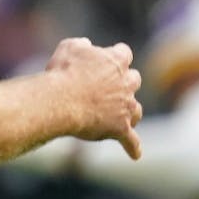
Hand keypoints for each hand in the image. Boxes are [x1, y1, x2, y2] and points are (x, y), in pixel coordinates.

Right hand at [44, 37, 143, 159]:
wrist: (61, 101)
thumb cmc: (62, 72)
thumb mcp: (68, 47)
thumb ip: (81, 45)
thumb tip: (88, 45)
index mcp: (115, 61)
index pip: (124, 52)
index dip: (116, 55)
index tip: (109, 58)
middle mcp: (126, 83)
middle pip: (134, 79)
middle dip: (126, 81)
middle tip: (111, 85)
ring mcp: (125, 107)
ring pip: (136, 109)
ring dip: (130, 110)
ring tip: (122, 114)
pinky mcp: (120, 128)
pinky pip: (131, 140)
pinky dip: (132, 147)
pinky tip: (134, 154)